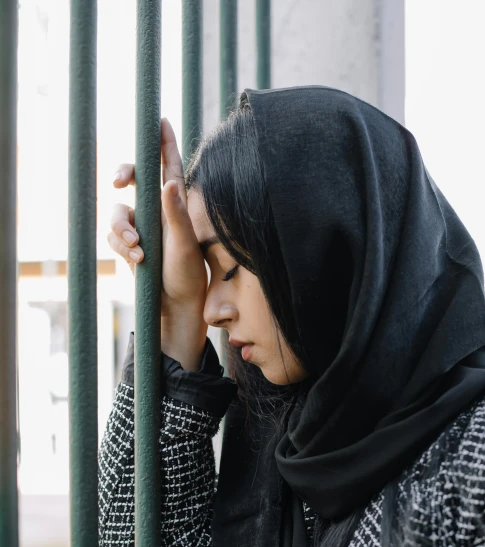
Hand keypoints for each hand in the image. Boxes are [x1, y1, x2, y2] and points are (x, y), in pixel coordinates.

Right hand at [107, 117, 207, 368]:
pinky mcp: (129, 245)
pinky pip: (114, 236)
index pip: (169, 165)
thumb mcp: (184, 244)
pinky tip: (136, 259)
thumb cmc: (187, 275)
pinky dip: (121, 246)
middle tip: (119, 182)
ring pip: (117, 211)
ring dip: (121, 228)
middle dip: (122, 175)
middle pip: (133, 179)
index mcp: (176, 204)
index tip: (160, 119)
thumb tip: (166, 183)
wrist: (175, 307)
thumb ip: (175, 214)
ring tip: (137, 248)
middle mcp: (157, 210)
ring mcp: (141, 227)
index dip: (164, 142)